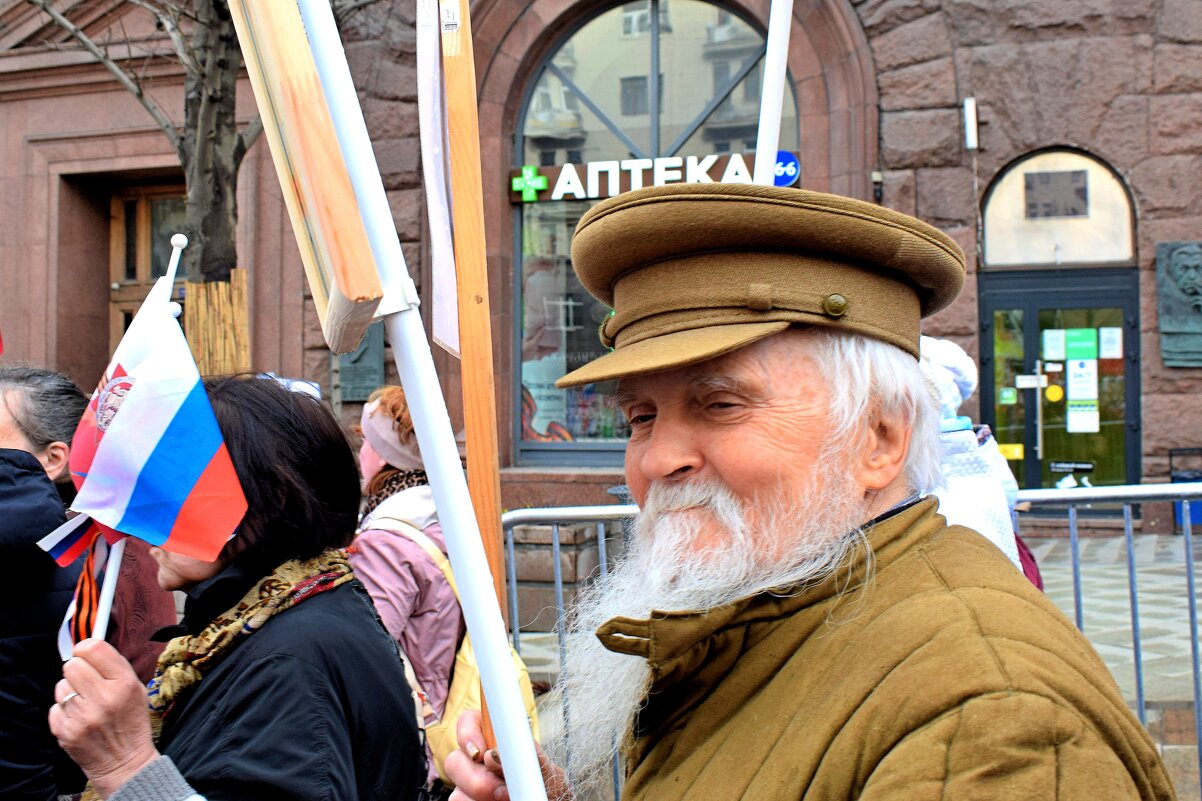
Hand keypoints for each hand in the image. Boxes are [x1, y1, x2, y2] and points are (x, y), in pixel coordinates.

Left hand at [48, 639, 159, 798]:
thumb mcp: (137, 689)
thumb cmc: (130, 722)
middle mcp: (103, 699)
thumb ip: (115, 667)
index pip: (93, 649)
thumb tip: (90, 646)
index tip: (86, 653)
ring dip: (70, 692)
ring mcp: (83, 717)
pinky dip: (64, 711)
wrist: (124, 762)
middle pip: (72, 665)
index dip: (86, 648)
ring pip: (61, 686)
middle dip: (78, 670)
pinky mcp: (67, 732)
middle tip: (86, 681)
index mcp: (123, 684)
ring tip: (85, 703)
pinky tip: (79, 719)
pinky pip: (54, 707)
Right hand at [446, 710, 569, 800]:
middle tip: (502, 791)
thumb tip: (494, 753)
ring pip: (456, 792)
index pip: (469, 721)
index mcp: (494, 740)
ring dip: (480, 798)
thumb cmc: (546, 785)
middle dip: (476, 779)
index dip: (467, 734)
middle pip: (454, 760)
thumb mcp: (543, 766)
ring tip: (509, 800)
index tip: (479, 754)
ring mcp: (468, 785)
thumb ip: (523, 753)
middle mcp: (476, 761)